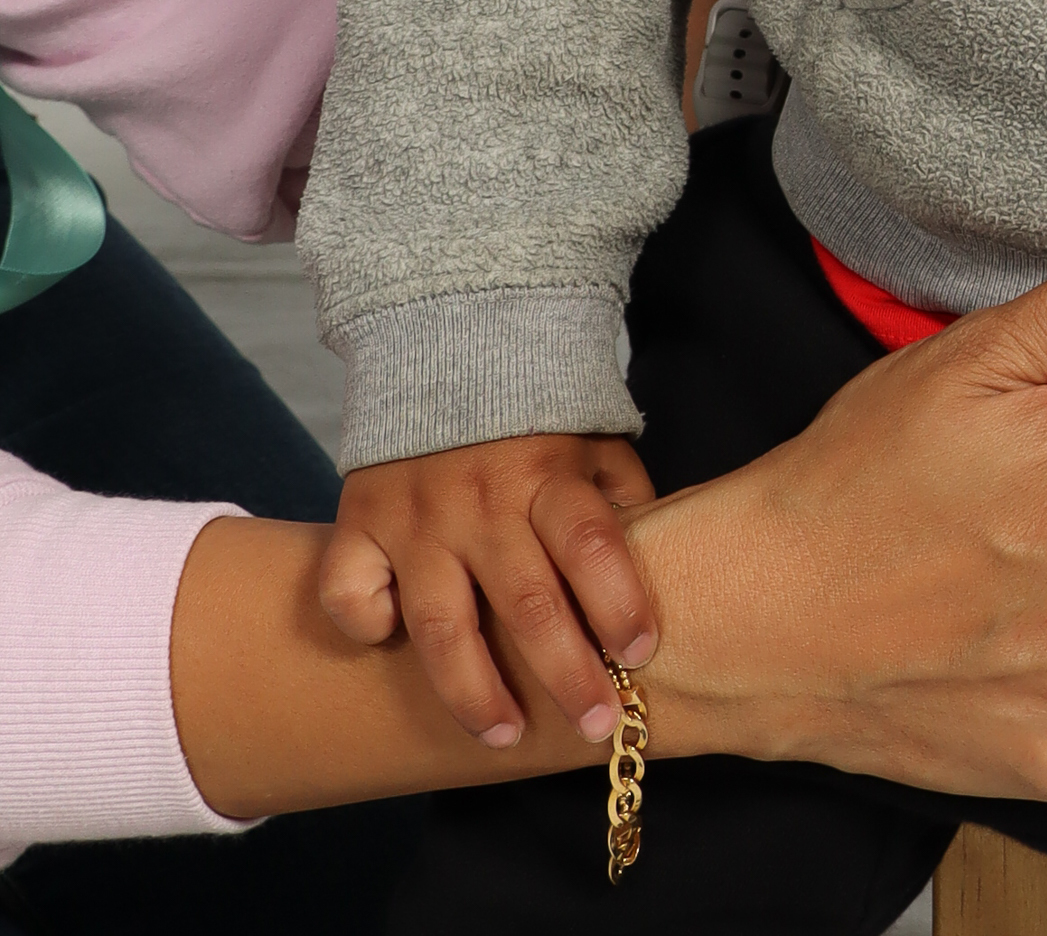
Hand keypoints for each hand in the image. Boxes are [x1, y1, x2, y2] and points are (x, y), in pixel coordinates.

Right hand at [321, 428, 657, 747]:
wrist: (445, 345)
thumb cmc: (534, 423)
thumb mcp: (592, 443)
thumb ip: (620, 501)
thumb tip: (661, 570)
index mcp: (548, 471)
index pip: (591, 543)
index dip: (620, 602)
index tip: (643, 653)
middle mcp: (481, 497)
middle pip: (527, 602)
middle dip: (566, 674)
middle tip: (597, 726)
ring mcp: (414, 513)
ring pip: (440, 625)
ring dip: (474, 691)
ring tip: (504, 737)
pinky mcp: (358, 520)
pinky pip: (350, 592)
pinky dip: (367, 626)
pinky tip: (391, 647)